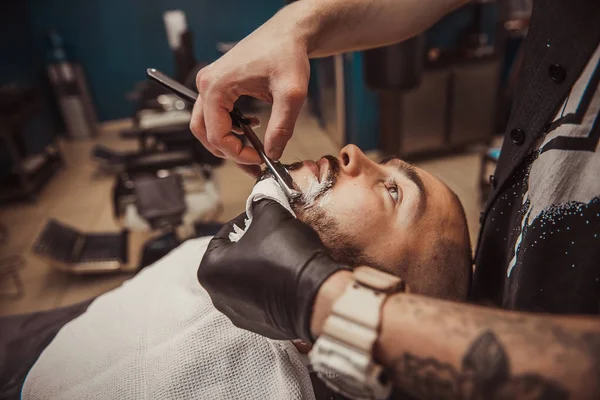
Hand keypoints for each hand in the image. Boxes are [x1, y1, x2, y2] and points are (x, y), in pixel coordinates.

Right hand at [190, 11, 309, 162]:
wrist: (289, 33)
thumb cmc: (287, 53)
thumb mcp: (291, 93)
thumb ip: (281, 126)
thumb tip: (272, 153)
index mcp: (217, 86)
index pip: (216, 135)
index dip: (237, 153)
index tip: (259, 159)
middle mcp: (207, 84)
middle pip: (203, 132)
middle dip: (227, 152)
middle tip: (252, 164)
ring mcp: (211, 83)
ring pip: (206, 125)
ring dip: (227, 141)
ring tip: (252, 150)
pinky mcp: (220, 84)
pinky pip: (216, 114)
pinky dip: (230, 127)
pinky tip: (252, 128)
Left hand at [198, 199, 347, 340]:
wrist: (316, 297)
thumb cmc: (286, 255)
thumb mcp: (271, 215)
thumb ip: (261, 201)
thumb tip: (261, 193)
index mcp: (209, 270)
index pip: (224, 234)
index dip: (245, 219)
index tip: (263, 215)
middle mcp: (218, 297)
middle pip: (234, 258)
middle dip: (253, 242)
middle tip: (274, 232)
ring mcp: (240, 315)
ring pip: (249, 278)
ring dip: (263, 263)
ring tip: (285, 252)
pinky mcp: (262, 326)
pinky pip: (264, 297)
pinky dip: (273, 284)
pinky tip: (290, 273)